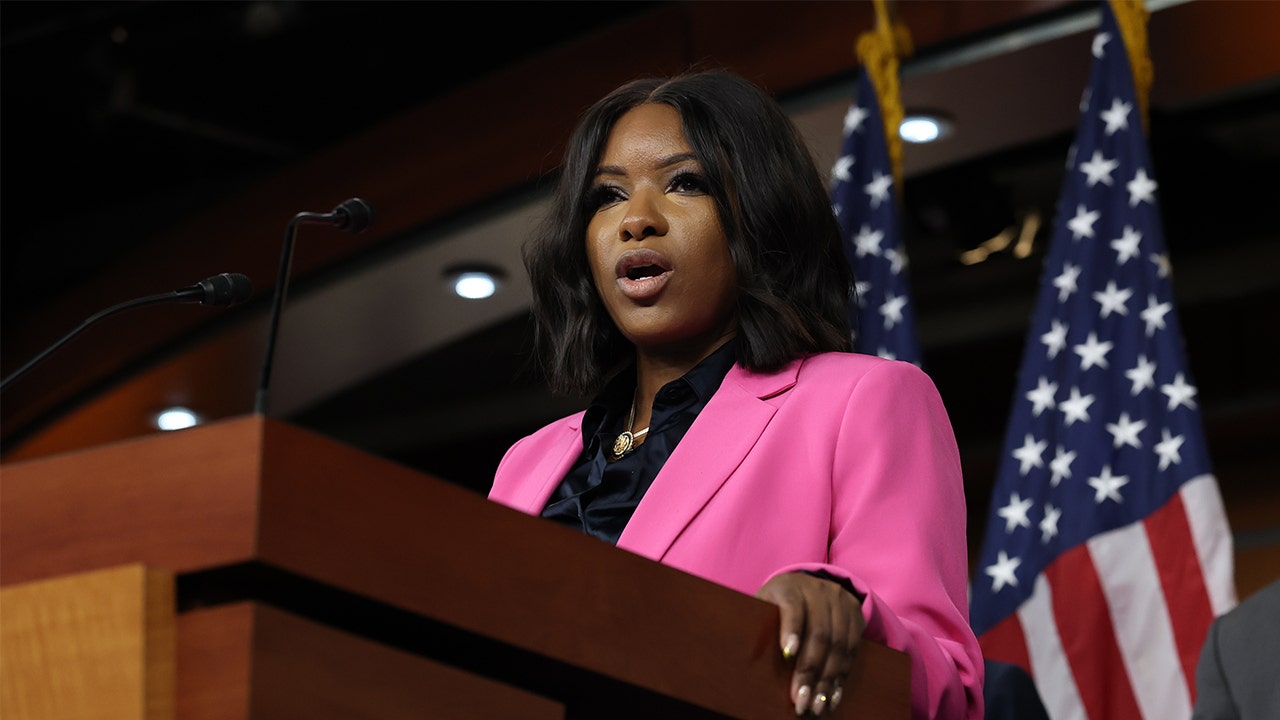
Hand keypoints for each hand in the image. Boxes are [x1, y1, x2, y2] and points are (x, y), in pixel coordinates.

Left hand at [756, 572, 865, 716]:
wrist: (808, 586)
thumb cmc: (777, 605)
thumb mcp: (763, 606)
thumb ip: (758, 627)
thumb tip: (747, 661)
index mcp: (789, 587)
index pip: (792, 607)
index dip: (791, 629)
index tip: (787, 655)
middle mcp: (818, 591)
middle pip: (819, 633)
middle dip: (810, 670)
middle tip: (801, 699)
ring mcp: (840, 601)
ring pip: (838, 644)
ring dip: (828, 679)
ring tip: (817, 705)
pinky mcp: (856, 614)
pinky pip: (852, 649)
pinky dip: (842, 675)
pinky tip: (833, 695)